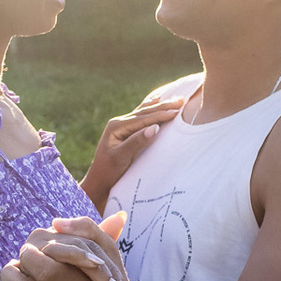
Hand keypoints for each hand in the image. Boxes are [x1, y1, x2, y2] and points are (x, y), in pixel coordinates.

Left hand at [80, 94, 183, 211]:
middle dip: (163, 106)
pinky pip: (141, 117)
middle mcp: (119, 123)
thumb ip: (137, 142)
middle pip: (144, 112)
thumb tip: (155, 127)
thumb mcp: (121, 157)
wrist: (99, 181)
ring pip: (144, 112)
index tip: (177, 112)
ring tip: (175, 99)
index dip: (161, 114)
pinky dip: (152, 110)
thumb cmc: (109, 171)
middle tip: (181, 100)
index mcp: (117, 126)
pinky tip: (157, 102)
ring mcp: (121, 126)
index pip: (143, 118)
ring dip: (160, 106)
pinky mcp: (125, 131)